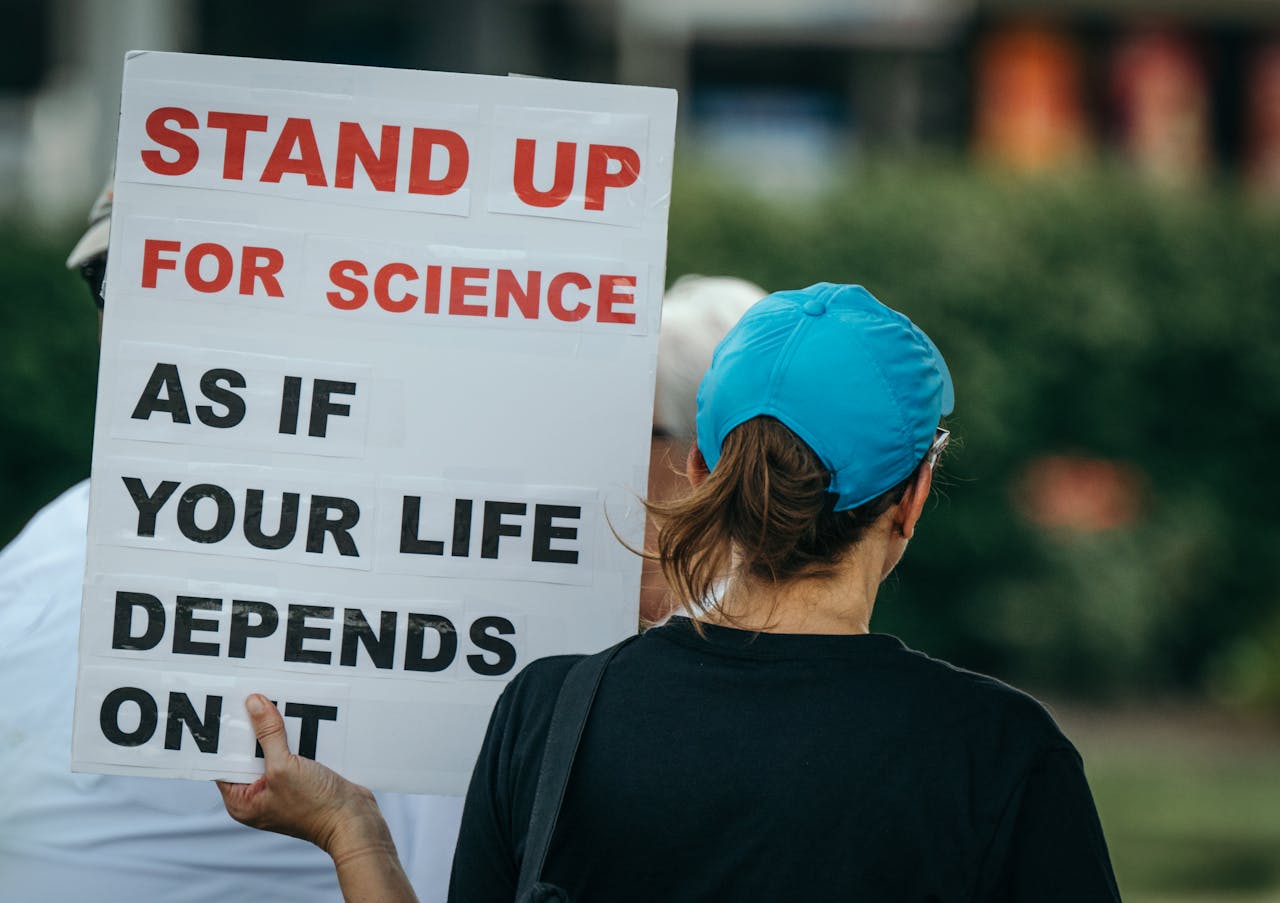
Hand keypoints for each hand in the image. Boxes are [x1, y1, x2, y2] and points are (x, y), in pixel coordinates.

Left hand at [216, 694, 381, 855]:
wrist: (354, 821)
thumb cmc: (315, 807)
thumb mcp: (284, 767)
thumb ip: (267, 735)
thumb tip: (254, 705)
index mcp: (243, 802)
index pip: (224, 762)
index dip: (228, 736)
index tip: (231, 708)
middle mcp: (258, 796)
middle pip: (249, 754)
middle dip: (255, 730)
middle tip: (258, 700)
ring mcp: (281, 788)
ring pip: (273, 750)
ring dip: (279, 732)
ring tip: (280, 707)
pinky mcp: (302, 780)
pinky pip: (293, 753)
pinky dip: (296, 738)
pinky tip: (302, 722)